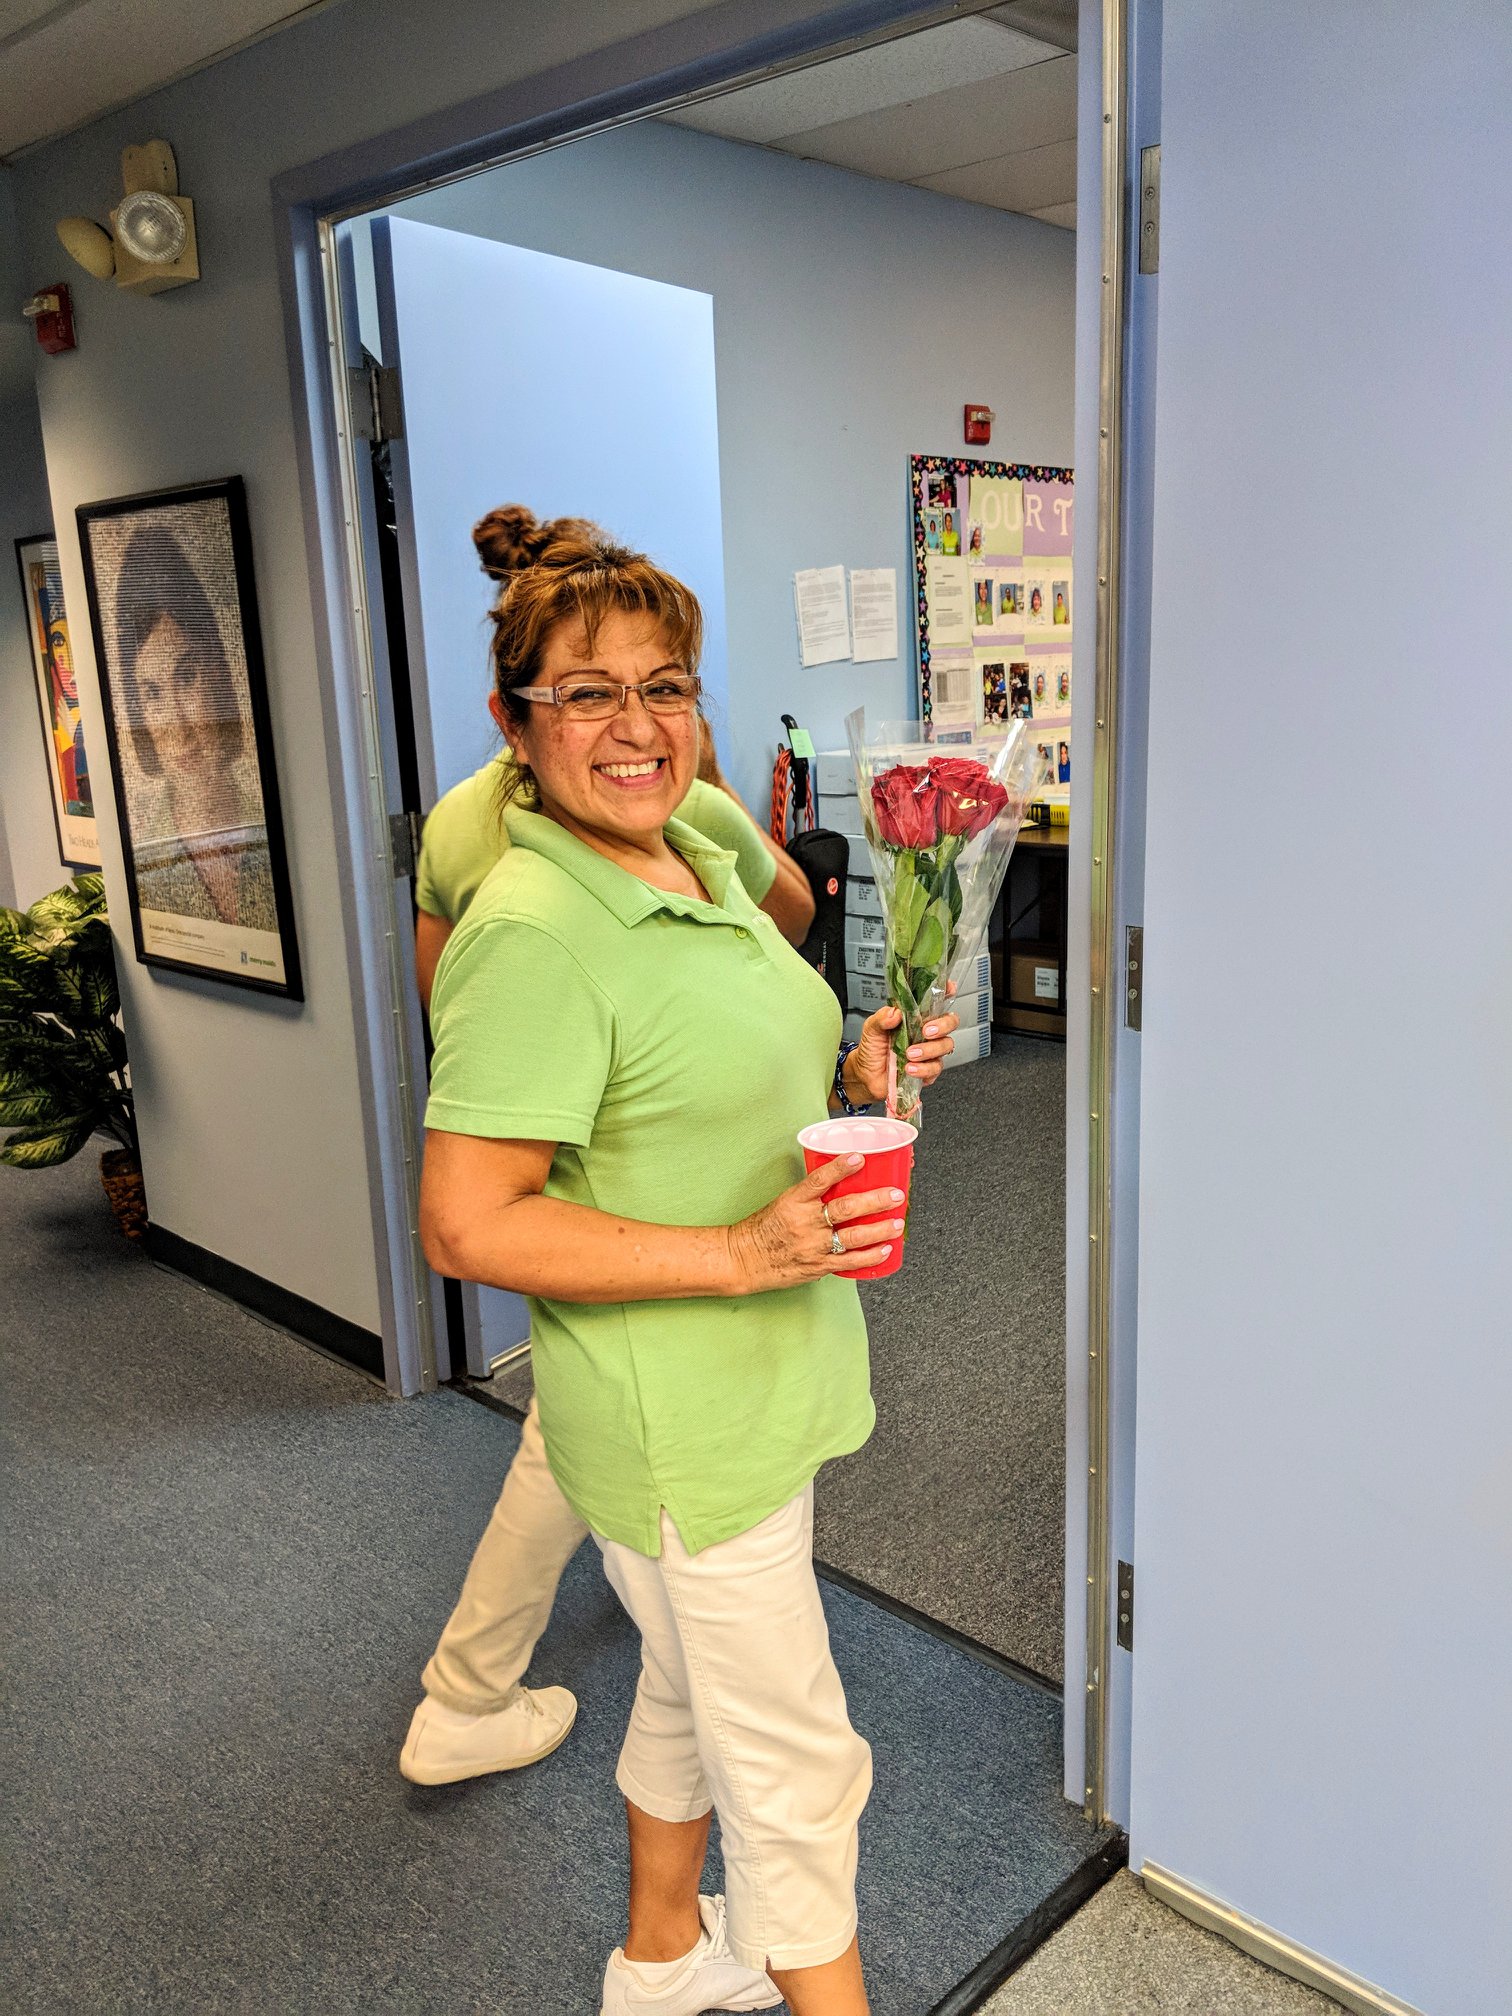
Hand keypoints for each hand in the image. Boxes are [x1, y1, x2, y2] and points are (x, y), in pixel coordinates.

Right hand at [728, 1154, 906, 1293]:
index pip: (819, 1180)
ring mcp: (813, 1245)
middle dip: (875, 1201)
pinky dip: (869, 1256)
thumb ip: (811, 1195)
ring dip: (879, 1230)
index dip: (840, 1168)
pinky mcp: (818, 1265)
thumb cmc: (765, 1228)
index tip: (859, 1158)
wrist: (746, 1259)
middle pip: (845, 1208)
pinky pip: (849, 1261)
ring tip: (897, 1223)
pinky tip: (884, 1250)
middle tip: (895, 1195)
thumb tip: (842, 1182)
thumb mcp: (784, 1202)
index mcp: (794, 1201)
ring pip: (853, 1236)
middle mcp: (805, 1222)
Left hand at [847, 987, 958, 1103]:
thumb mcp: (871, 1029)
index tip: (949, 989)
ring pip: (946, 1046)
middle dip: (942, 1025)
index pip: (936, 1001)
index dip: (946, 992)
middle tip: (926, 1031)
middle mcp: (926, 1032)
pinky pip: (936, 1068)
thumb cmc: (872, 1049)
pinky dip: (923, 1069)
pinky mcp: (928, 1070)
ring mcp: (930, 1051)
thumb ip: (881, 1018)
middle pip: (950, 1022)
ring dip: (929, 1050)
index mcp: (915, 1017)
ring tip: (909, 1054)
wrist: (867, 1076)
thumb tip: (895, 1013)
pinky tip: (910, 1068)